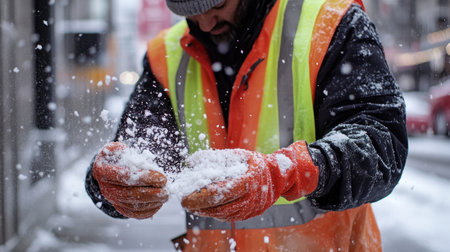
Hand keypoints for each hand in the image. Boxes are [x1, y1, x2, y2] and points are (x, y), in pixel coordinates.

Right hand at [93, 142, 167, 218]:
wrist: (109, 170)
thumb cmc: (117, 157)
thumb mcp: (116, 149)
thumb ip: (122, 149)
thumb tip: (129, 152)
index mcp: (103, 171)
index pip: (125, 176)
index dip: (145, 177)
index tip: (162, 178)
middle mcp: (105, 188)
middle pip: (130, 194)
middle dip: (151, 193)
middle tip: (166, 191)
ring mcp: (112, 200)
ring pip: (133, 206)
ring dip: (152, 202)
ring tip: (165, 196)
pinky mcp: (120, 208)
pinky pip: (133, 213)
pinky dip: (147, 211)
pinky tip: (159, 204)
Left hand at [181, 141, 318, 221]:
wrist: (278, 176)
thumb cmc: (254, 163)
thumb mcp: (236, 155)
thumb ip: (213, 158)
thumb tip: (190, 162)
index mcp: (246, 182)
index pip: (217, 193)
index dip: (198, 196)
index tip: (185, 196)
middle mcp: (249, 199)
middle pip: (217, 207)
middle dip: (198, 206)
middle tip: (184, 202)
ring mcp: (249, 210)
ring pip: (221, 214)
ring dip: (205, 211)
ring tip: (192, 204)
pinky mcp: (248, 215)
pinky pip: (228, 216)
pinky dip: (215, 213)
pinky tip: (206, 207)